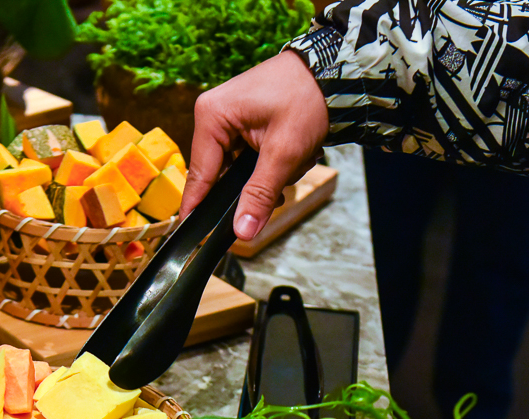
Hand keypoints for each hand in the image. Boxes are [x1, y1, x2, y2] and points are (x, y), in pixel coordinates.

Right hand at [181, 50, 328, 241]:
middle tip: (281, 187)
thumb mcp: (284, 154)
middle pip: (221, 174)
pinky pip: (248, 156)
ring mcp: (228, 117)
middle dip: (254, 184)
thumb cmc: (307, 99)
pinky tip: (291, 156)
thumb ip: (260, 195)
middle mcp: (213, 114)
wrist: (333, 72)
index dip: (200, 208)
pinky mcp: (242, 120)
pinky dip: (271, 163)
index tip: (195, 235)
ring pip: (238, 168)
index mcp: (211, 116)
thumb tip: (242, 231)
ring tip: (294, 161)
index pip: (199, 174)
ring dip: (268, 174)